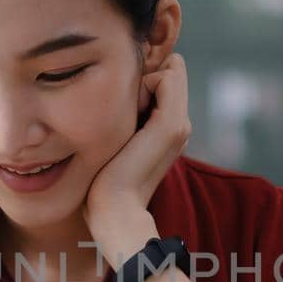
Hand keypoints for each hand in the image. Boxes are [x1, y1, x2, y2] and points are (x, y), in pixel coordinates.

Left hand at [84, 53, 189, 261]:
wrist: (113, 210)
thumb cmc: (102, 182)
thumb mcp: (113, 139)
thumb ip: (121, 114)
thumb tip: (111, 88)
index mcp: (167, 130)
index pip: (161, 79)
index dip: (139, 81)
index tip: (114, 106)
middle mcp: (180, 125)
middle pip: (164, 72)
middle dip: (140, 79)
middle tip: (116, 111)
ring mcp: (180, 125)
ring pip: (166, 71)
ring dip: (139, 82)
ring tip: (121, 115)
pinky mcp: (171, 125)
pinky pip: (165, 76)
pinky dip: (141, 83)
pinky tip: (125, 112)